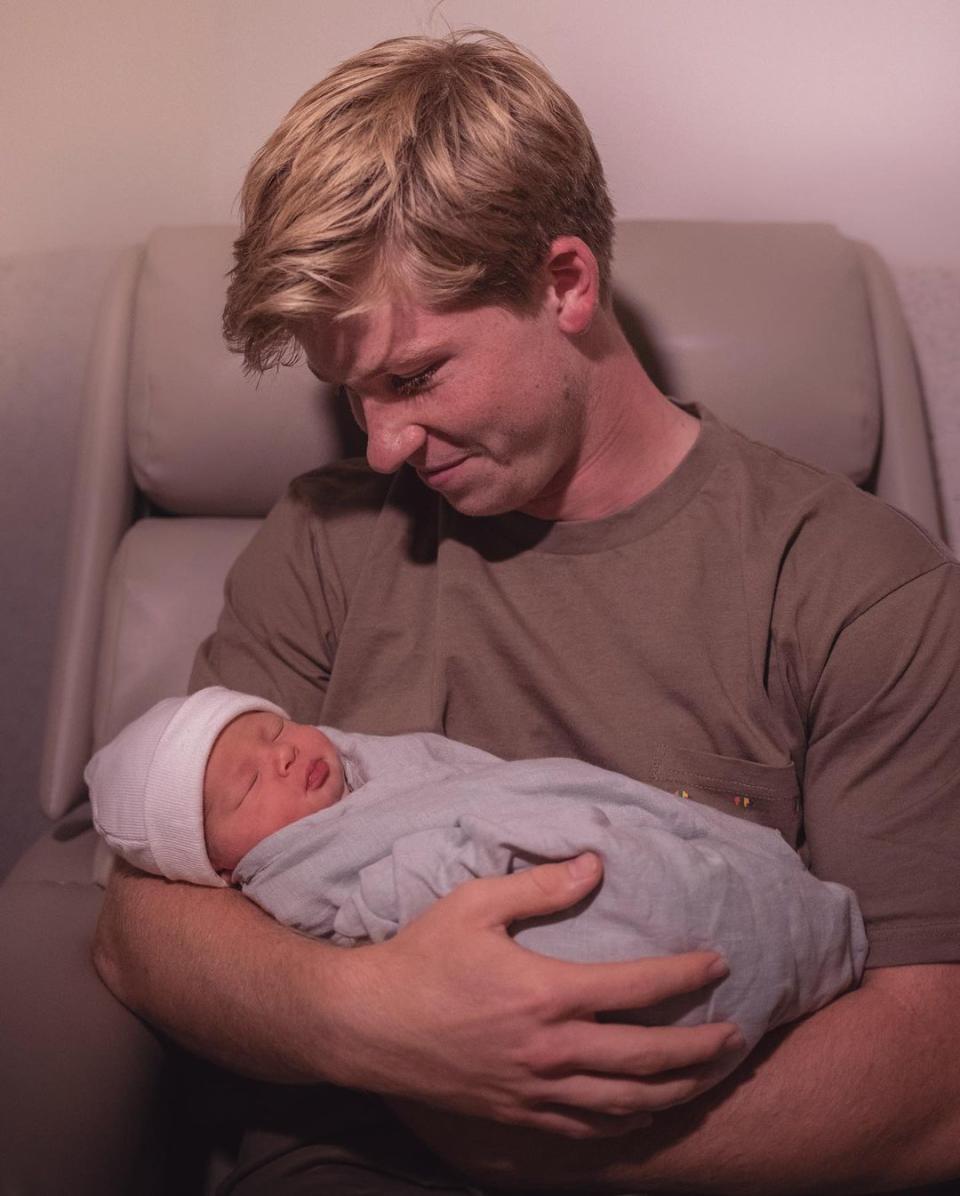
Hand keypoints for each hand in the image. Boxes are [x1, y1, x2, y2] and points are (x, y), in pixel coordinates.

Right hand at [325, 852, 742, 1137]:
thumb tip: (595, 865)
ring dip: (677, 1090)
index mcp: (548, 994)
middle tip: (738, 1035)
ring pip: (626, 1103)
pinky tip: (644, 1112)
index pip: (638, 987)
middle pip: (648, 1058)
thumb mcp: (474, 906)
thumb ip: (540, 887)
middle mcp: (552, 1051)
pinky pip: (586, 1130)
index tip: (718, 963)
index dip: (686, 975)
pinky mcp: (517, 1117)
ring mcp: (536, 1091)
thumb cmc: (419, 959)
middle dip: (702, 1048)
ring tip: (709, 1076)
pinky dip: (626, 1122)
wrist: (365, 1028)